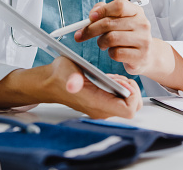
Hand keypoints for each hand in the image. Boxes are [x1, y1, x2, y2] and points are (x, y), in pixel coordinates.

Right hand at [0, 56, 142, 118]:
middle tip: (119, 78)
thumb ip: (72, 78)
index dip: (132, 94)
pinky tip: (109, 80)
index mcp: (96, 104)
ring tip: (113, 78)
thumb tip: (73, 84)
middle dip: (132, 90)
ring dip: (125, 89)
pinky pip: (120, 101)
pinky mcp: (101, 105)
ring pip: (128, 104)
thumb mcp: (66, 70)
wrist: (49, 83)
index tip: (122, 81)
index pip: (129, 110)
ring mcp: (102, 109)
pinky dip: (120, 89)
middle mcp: (102, 111)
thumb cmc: (59, 76)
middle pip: (133, 108)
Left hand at [74, 0, 155, 74]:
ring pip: (111, 38)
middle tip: (81, 34)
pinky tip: (113, 51)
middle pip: (110, 23)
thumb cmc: (129, 35)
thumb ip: (105, 12)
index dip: (102, 10)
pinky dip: (110, 53)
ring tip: (103, 43)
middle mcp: (142, 24)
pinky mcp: (139, 56)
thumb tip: (92, 14)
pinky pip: (116, 53)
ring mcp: (142, 40)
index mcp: (137, 12)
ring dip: (101, 42)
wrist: (147, 54)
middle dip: (91, 29)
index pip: (119, 5)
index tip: (91, 17)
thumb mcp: (120, 20)